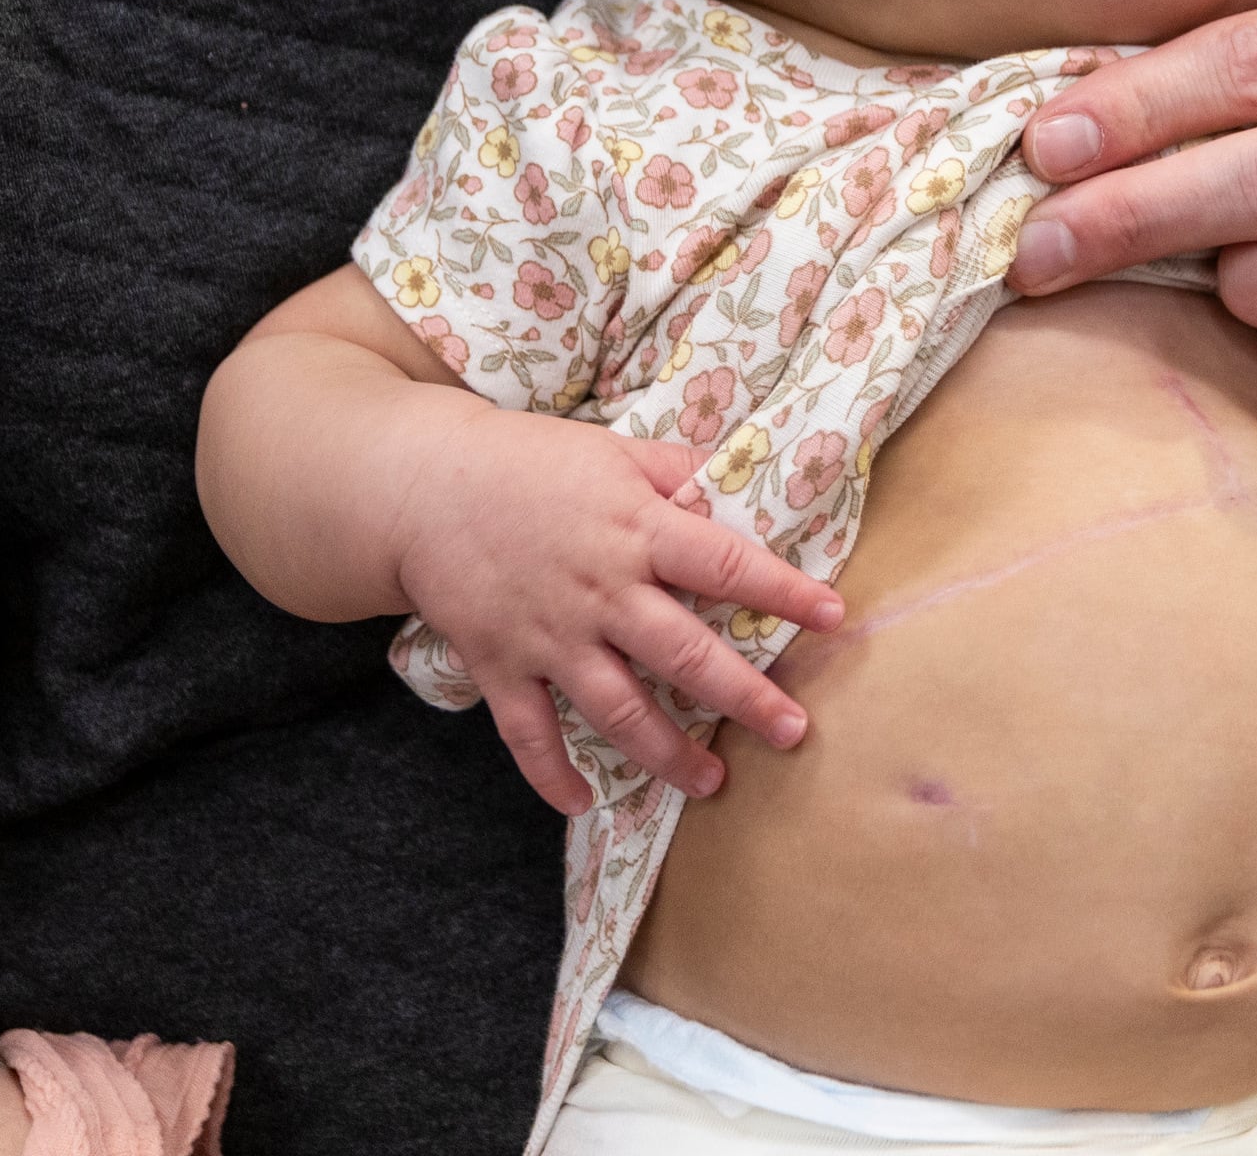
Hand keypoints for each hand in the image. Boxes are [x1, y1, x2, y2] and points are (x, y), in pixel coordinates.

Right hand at [388, 411, 845, 809]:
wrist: (423, 483)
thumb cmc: (530, 462)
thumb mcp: (614, 452)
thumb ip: (679, 474)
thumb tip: (742, 487)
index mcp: (635, 530)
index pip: (725, 565)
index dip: (784, 591)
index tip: (834, 617)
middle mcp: (600, 591)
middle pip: (683, 654)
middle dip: (744, 697)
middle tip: (793, 731)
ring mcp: (549, 634)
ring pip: (617, 708)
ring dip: (667, 753)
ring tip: (712, 782)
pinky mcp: (500, 664)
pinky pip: (528, 733)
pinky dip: (551, 775)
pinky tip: (583, 804)